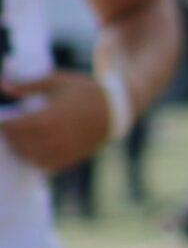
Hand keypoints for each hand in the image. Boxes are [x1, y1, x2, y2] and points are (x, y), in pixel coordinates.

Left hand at [0, 72, 114, 174]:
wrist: (116, 110)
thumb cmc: (85, 92)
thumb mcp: (57, 82)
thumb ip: (28, 85)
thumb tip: (3, 85)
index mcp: (47, 119)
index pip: (11, 127)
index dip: (4, 122)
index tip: (4, 117)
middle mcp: (53, 139)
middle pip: (17, 143)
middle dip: (10, 134)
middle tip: (11, 127)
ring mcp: (62, 152)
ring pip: (28, 156)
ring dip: (20, 147)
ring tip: (21, 137)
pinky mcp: (70, 159)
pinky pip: (43, 165)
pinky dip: (35, 158)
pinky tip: (36, 147)